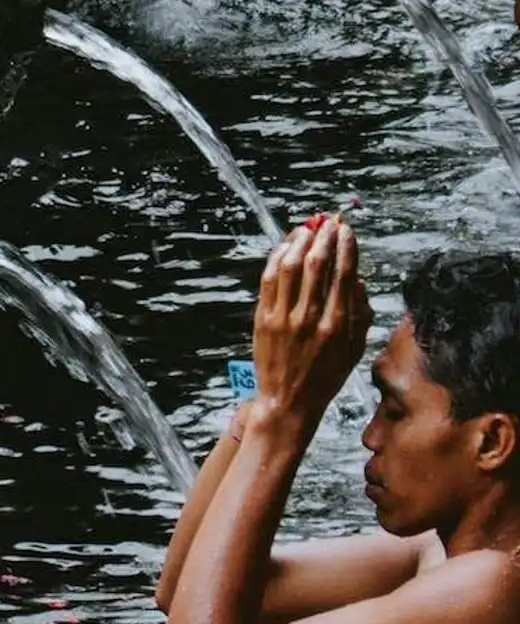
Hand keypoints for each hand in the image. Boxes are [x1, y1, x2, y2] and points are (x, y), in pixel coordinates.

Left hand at [252, 216, 368, 426]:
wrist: (288, 402)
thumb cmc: (326, 377)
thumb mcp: (355, 350)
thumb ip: (360, 314)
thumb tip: (357, 279)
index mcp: (338, 326)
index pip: (344, 274)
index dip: (346, 246)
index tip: (347, 230)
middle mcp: (311, 318)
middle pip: (317, 265)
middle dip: (325, 237)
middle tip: (329, 222)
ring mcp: (284, 317)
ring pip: (290, 266)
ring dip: (300, 241)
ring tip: (308, 227)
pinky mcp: (263, 319)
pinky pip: (269, 279)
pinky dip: (277, 257)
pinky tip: (286, 245)